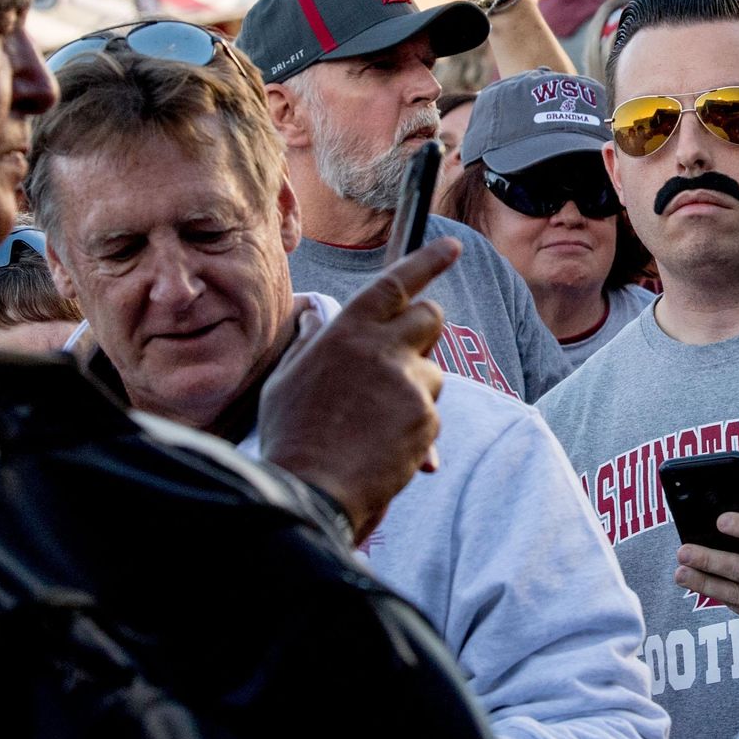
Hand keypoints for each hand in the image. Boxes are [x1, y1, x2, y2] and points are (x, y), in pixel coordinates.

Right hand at [257, 237, 456, 540]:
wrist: (312, 490)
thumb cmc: (292, 436)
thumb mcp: (286, 380)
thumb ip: (310, 343)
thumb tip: (315, 317)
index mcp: (347, 331)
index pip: (396, 283)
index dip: (427, 261)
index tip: (452, 248)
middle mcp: (382, 349)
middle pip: (431, 318)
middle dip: (425, 331)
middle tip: (406, 356)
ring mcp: (408, 384)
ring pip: (434, 373)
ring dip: (415, 391)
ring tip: (375, 422)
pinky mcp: (425, 419)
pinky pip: (432, 416)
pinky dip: (416, 431)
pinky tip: (383, 447)